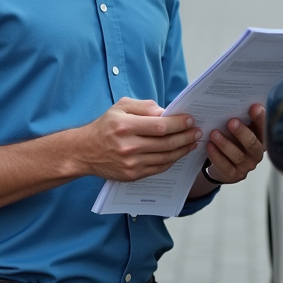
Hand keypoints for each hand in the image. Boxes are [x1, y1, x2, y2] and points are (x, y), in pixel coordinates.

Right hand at [73, 97, 202, 182]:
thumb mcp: (120, 107)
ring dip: (182, 150)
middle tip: (197, 131)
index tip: (190, 120)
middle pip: (165, 143)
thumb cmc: (105, 126)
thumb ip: (144, 107)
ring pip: (165, 157)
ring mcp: (131, 163)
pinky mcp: (132, 175)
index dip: (178, 123)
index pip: (160, 126)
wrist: (85, 151)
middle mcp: (128, 146)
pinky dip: (171, 160)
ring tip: (192, 142)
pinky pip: (158, 168)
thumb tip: (165, 112)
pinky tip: (179, 153)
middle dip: (185, 137)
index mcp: (125, 126)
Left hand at [201, 103, 266, 183]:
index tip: (254, 106)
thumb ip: (241, 117)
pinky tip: (209, 146)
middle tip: (231, 122)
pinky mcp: (233, 175)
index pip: (265, 128)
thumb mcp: (238, 129)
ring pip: (238, 155)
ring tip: (214, 133)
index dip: (261, 118)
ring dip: (225, 144)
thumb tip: (236, 98)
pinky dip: (216, 156)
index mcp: (261, 139)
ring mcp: (246, 166)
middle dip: (242, 132)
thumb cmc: (232, 140)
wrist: (223, 164)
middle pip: (253, 144)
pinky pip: (225, 166)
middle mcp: (256, 153)